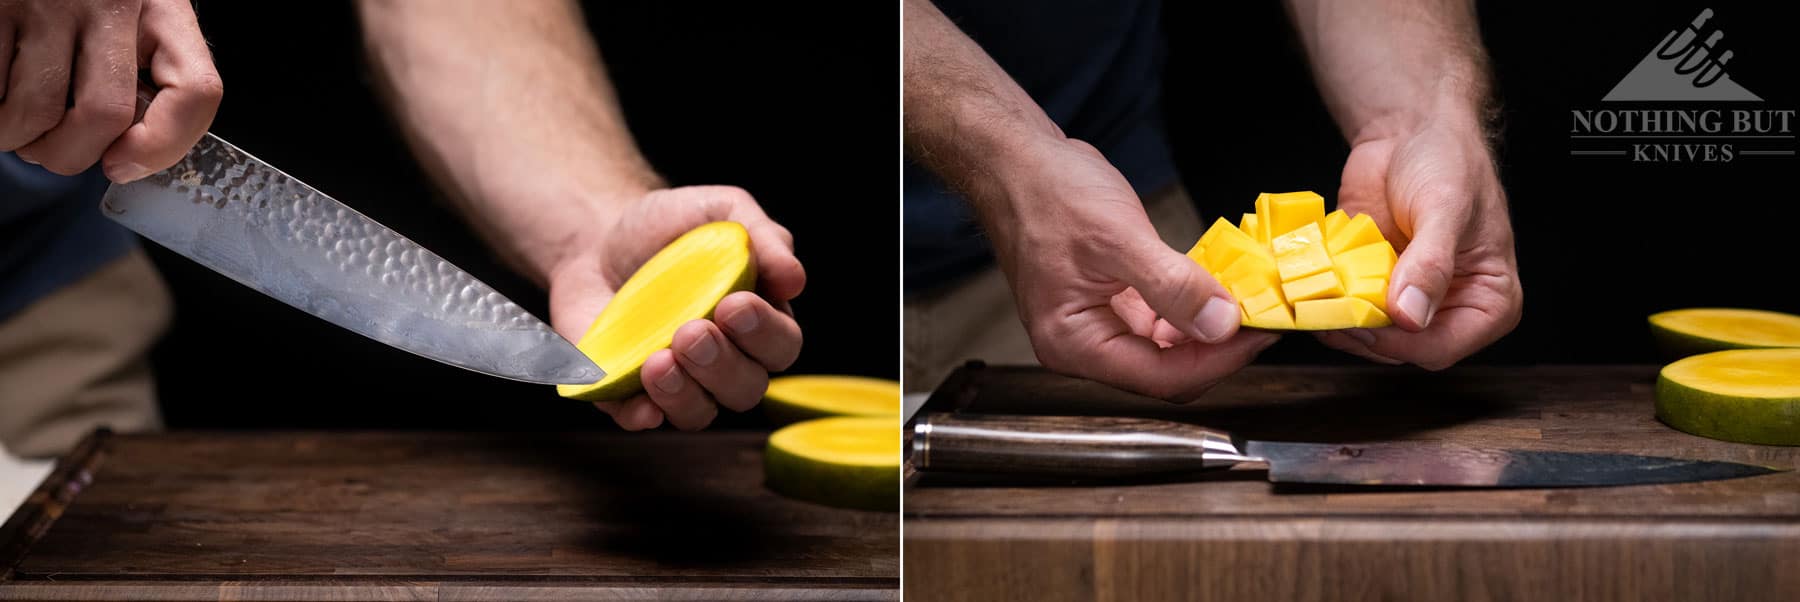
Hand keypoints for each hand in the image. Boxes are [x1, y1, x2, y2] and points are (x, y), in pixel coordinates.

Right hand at [0, 0, 221, 181]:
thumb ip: (149, 83)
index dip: (164, 145)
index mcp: (161, 9)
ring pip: (34, 113)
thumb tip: (127, 161)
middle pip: (105, 115)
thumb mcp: (132, 27)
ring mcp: (47, 3)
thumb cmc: (82, 7)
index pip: (195, 89)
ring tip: (17, 118)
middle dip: (69, 155)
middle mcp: (111, 2)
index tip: (122, 165)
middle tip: (53, 148)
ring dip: (18, 137)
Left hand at [546, 186, 804, 430]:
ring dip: (684, 395)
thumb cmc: (673, 227)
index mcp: (758, 322)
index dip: (763, 334)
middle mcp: (725, 361)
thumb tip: (795, 280)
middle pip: (745, 389)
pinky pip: (639, 418)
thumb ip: (763, 236)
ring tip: (659, 361)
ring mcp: (678, 381)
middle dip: (722, 366)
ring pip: (699, 413)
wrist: (601, 234)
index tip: (732, 305)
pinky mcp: (626, 390)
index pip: (781, 345)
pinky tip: (639, 403)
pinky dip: (640, 416)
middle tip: (691, 332)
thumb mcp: (722, 211)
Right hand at [984, 137, 1279, 401]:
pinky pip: (1159, 322)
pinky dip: (1189, 308)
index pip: (1162, 378)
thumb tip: (1223, 324)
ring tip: (1245, 300)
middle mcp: (1082, 345)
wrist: (1016, 162)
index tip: (1260, 331)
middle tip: (1262, 315)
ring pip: (1167, 349)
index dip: (1218, 359)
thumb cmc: (1047, 193)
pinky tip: (1214, 288)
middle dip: (1217, 346)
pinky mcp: (1108, 305)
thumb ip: (1173, 287)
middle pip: (1167, 371)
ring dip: (1207, 328)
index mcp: (1074, 343)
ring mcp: (1095, 326)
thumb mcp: (1119, 238)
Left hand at [1317, 117, 1521, 369]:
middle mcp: (1450, 309)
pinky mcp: (1373, 287)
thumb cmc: (1446, 161)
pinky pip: (1346, 311)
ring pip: (1368, 336)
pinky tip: (1306, 287)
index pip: (1441, 348)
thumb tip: (1411, 316)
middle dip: (1361, 332)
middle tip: (1324, 308)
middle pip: (1400, 348)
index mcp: (1489, 301)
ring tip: (1311, 297)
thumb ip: (1430, 264)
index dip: (1399, 342)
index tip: (1364, 320)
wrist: (1409, 131)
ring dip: (1337, 321)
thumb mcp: (1444, 209)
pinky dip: (1324, 304)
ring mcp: (1408, 300)